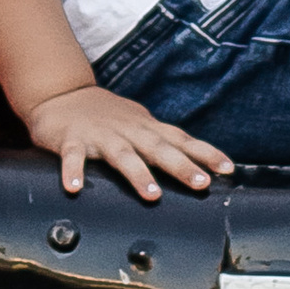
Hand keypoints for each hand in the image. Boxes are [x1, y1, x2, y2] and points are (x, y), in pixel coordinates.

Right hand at [23, 82, 235, 202]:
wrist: (62, 94)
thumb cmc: (107, 116)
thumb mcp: (140, 126)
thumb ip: (164, 144)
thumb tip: (199, 166)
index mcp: (146, 129)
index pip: (181, 140)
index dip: (205, 154)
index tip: (228, 169)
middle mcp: (128, 131)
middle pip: (158, 149)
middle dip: (181, 166)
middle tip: (202, 184)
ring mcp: (100, 135)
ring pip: (121, 155)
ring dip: (138, 174)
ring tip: (152, 194)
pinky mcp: (71, 140)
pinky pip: (73, 156)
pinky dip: (73, 171)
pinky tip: (74, 188)